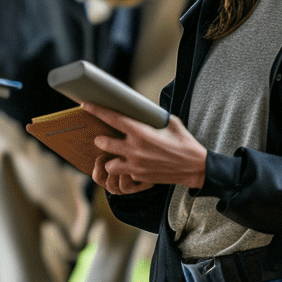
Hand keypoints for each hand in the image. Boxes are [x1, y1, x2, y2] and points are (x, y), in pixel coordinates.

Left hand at [82, 101, 206, 194]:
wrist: (196, 168)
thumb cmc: (185, 143)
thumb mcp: (171, 123)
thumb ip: (155, 117)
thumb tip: (145, 110)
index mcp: (141, 132)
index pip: (113, 118)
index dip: (97, 110)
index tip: (85, 104)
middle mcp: (135, 149)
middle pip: (103, 143)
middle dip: (100, 140)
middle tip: (102, 137)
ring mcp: (136, 166)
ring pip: (109, 164)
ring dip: (109, 159)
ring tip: (115, 156)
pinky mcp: (140, 177)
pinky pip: (124, 174)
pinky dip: (124, 171)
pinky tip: (130, 166)